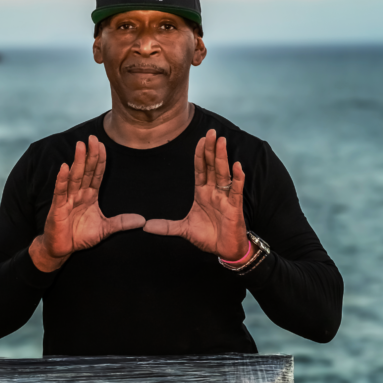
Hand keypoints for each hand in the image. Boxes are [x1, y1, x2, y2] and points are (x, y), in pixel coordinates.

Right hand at [29, 136, 144, 271]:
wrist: (62, 250)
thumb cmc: (80, 237)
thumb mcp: (106, 229)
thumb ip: (122, 223)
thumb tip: (142, 220)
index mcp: (90, 196)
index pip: (96, 174)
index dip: (100, 160)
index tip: (103, 145)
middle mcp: (78, 194)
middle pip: (86, 171)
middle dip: (90, 155)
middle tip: (92, 137)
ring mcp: (67, 199)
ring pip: (74, 177)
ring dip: (78, 161)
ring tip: (80, 146)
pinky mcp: (57, 208)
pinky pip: (60, 192)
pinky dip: (62, 180)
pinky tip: (64, 167)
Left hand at [143, 129, 253, 261]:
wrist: (223, 250)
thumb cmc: (207, 237)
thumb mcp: (183, 229)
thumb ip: (165, 226)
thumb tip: (145, 226)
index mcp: (202, 193)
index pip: (201, 169)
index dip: (200, 155)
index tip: (200, 140)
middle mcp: (214, 192)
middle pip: (212, 166)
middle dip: (211, 149)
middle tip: (211, 132)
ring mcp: (225, 198)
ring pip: (224, 173)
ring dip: (223, 158)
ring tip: (222, 141)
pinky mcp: (234, 207)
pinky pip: (236, 190)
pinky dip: (238, 178)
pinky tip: (237, 166)